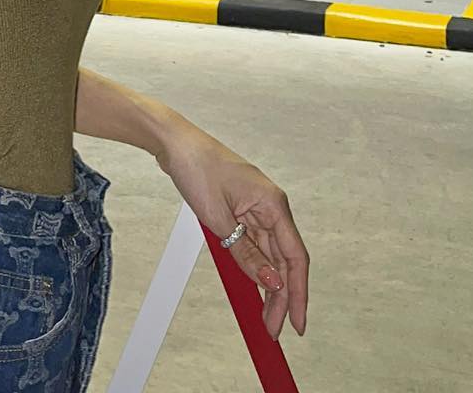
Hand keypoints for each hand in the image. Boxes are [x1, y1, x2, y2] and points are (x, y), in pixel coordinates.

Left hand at [154, 125, 308, 339]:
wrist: (174, 142)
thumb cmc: (197, 167)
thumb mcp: (219, 219)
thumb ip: (246, 254)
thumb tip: (271, 283)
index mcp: (273, 204)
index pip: (295, 258)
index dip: (298, 293)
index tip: (297, 323)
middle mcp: (270, 206)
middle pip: (282, 260)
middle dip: (280, 297)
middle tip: (274, 329)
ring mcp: (255, 208)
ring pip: (268, 255)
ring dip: (266, 285)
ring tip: (264, 316)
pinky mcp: (240, 209)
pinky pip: (253, 244)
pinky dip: (252, 266)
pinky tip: (252, 286)